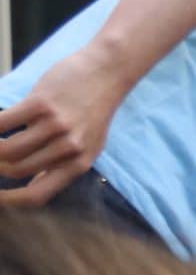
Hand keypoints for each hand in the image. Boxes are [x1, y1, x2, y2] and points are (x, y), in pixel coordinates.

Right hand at [0, 40, 136, 204]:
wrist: (106, 72)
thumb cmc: (91, 109)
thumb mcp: (87, 145)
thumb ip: (61, 165)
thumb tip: (33, 184)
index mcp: (79, 165)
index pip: (38, 195)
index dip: (10, 201)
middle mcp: (69, 149)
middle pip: (16, 170)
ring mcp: (56, 127)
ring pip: (8, 150)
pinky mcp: (42, 104)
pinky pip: (3, 122)